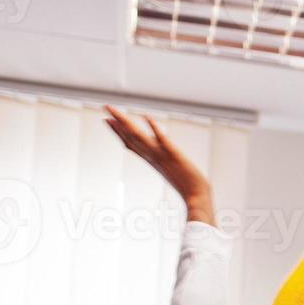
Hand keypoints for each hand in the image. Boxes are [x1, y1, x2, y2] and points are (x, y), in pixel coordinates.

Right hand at [104, 105, 212, 224]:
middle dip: (117, 123)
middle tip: (105, 107)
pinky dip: (154, 129)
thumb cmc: (188, 188)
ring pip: (140, 137)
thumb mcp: (172, 173)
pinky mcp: (174, 155)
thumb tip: (162, 161)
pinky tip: (147, 117)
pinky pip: (162, 140)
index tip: (107, 121)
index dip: (118, 133)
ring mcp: (162, 156)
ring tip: (114, 111)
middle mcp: (153, 157)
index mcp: (152, 161)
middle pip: (131, 138)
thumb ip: (166, 166)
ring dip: (126, 123)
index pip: (131, 144)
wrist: (198, 197)